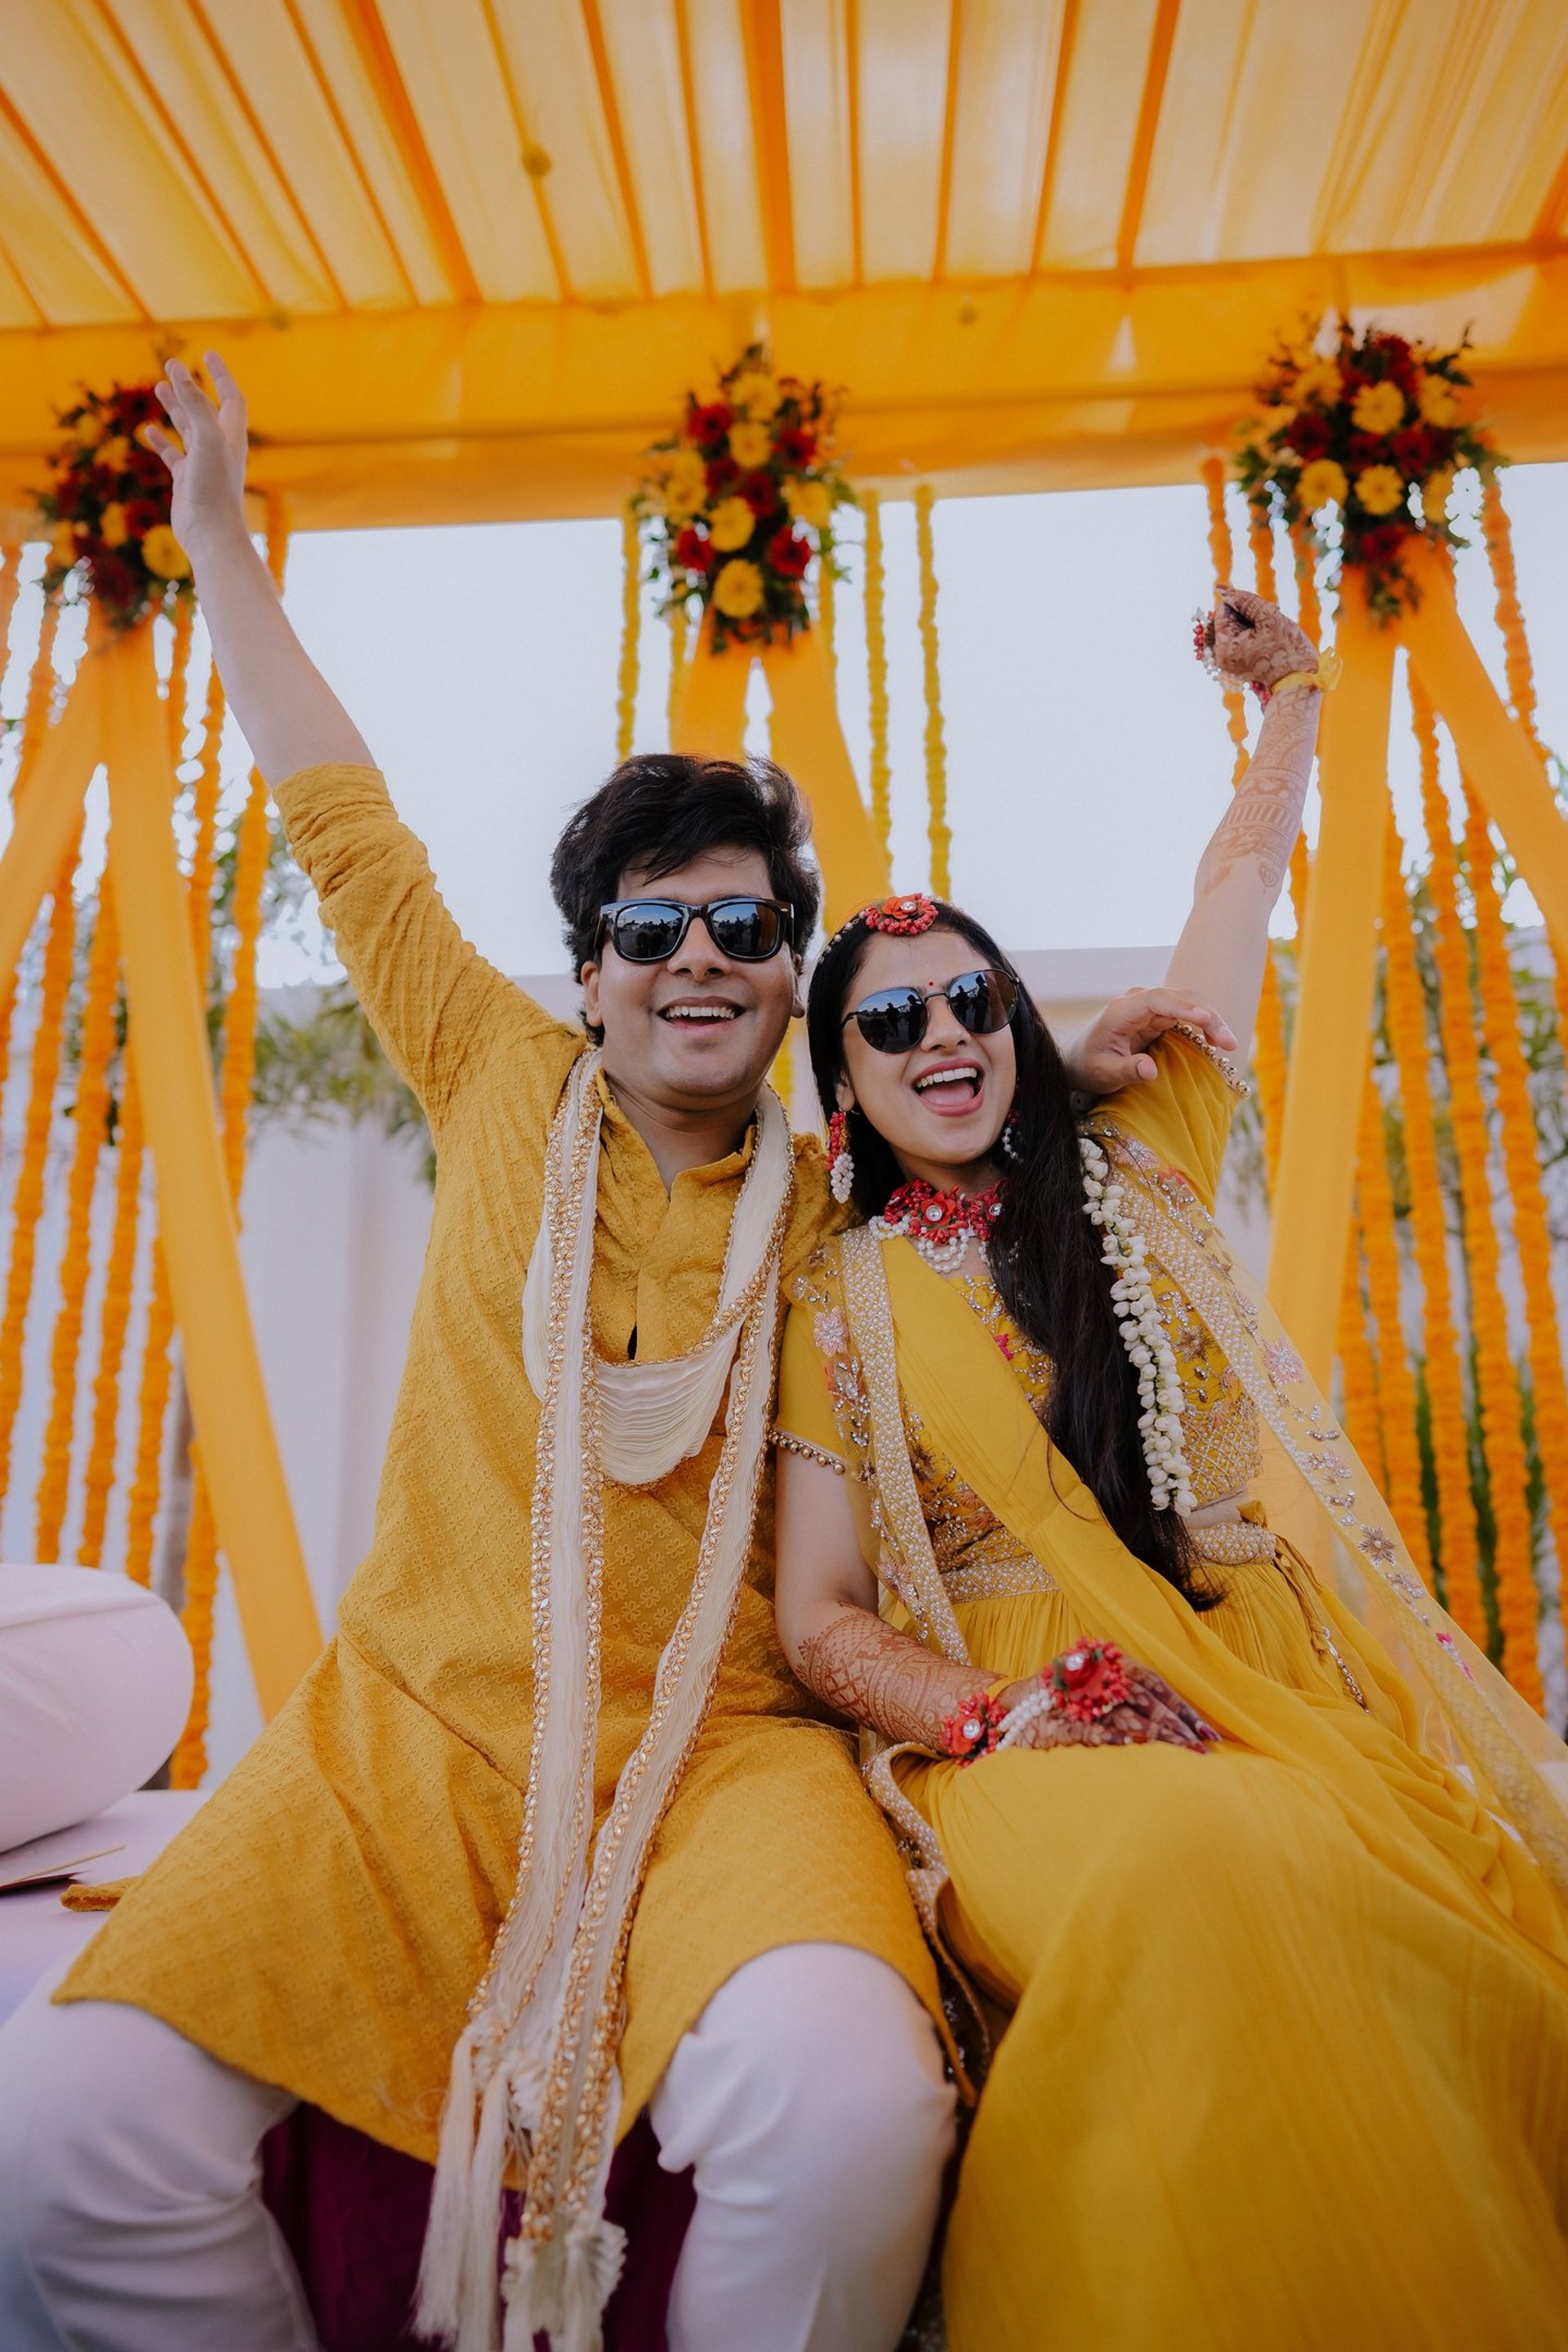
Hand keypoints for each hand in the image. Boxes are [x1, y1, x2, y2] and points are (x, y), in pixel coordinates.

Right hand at [146, 351, 248, 558]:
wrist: (211, 534)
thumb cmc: (214, 488)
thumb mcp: (207, 438)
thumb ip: (195, 404)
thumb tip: (179, 372)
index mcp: (231, 436)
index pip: (231, 397)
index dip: (221, 375)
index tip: (208, 353)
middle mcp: (219, 448)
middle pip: (205, 409)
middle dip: (189, 387)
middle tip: (171, 364)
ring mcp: (202, 465)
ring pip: (187, 429)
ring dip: (175, 408)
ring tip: (160, 388)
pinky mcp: (187, 481)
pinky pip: (173, 456)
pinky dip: (161, 441)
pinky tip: (148, 430)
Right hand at [1000, 1659, 1217, 1751]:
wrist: (1007, 1710)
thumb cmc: (1060, 1704)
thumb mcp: (1094, 1692)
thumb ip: (1127, 1698)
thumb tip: (1176, 1722)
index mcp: (1105, 1665)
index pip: (1153, 1683)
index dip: (1181, 1707)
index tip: (1207, 1732)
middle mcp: (1091, 1676)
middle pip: (1144, 1698)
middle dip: (1176, 1725)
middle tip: (1203, 1749)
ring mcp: (1072, 1698)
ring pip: (1123, 1713)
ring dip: (1155, 1733)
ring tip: (1181, 1750)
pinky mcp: (1053, 1722)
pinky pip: (1086, 1728)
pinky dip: (1110, 1734)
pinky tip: (1132, 1744)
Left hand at [1065, 988, 1237, 1091]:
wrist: (1078, 1058)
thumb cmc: (1088, 1065)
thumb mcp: (1103, 1073)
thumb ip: (1126, 1070)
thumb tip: (1150, 1070)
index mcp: (1121, 1010)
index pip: (1157, 1000)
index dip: (1182, 1007)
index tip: (1205, 1019)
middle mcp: (1138, 1001)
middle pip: (1179, 998)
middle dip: (1207, 1017)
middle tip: (1229, 1043)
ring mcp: (1149, 1006)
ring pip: (1187, 1003)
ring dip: (1210, 1020)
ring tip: (1229, 1044)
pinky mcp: (1158, 1015)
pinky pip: (1186, 1014)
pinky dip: (1204, 1024)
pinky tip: (1217, 1041)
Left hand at [1200, 587, 1315, 695]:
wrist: (1301, 680)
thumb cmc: (1288, 649)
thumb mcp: (1269, 617)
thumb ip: (1246, 600)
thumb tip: (1220, 589)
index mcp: (1224, 646)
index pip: (1225, 610)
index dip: (1245, 606)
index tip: (1263, 617)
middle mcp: (1221, 656)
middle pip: (1231, 619)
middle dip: (1250, 616)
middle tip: (1270, 629)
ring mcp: (1230, 661)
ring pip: (1240, 628)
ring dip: (1256, 625)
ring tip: (1272, 637)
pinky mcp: (1240, 664)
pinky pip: (1244, 639)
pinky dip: (1257, 635)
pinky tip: (1270, 642)